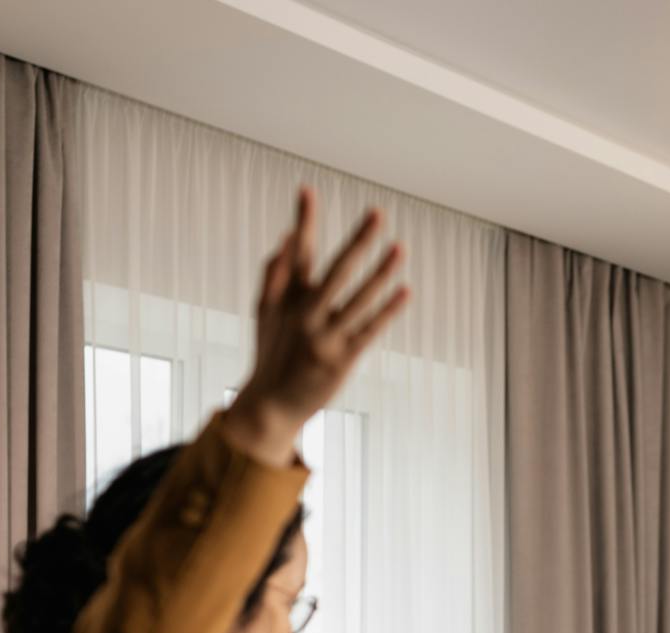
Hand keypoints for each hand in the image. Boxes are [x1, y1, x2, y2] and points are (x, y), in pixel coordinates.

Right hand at [226, 187, 408, 461]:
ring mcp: (325, 337)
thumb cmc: (272, 352)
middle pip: (337, 270)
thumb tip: (286, 237)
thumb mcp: (264, 313)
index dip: (303, 220)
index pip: (298, 252)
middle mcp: (306, 314)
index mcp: (287, 299)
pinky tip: (405, 291)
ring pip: (359, 298)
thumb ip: (274, 275)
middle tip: (378, 213)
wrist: (271, 406)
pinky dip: (387, 310)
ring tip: (400, 247)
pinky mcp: (342, 359)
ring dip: (382, 272)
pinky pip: (369, 329)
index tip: (307, 189)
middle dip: (358, 240)